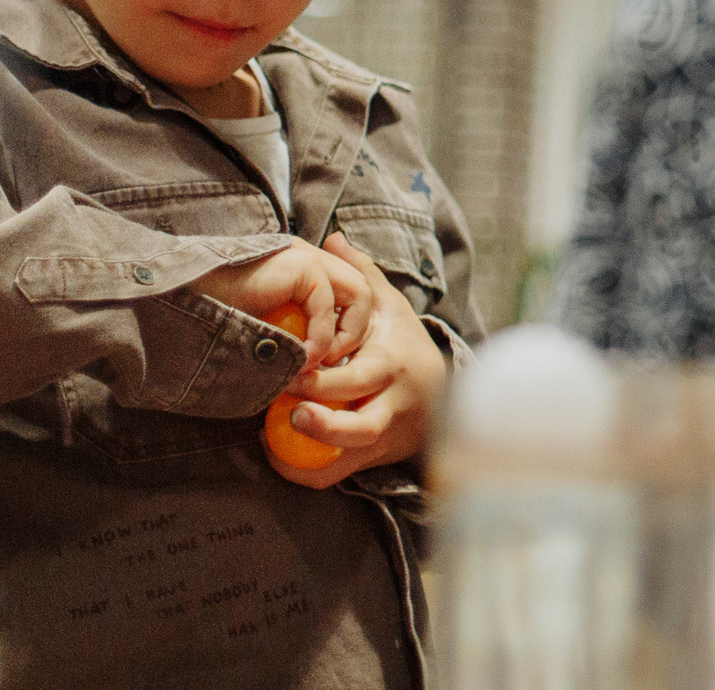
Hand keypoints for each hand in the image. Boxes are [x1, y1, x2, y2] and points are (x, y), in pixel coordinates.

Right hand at [193, 237, 372, 370]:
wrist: (175, 301)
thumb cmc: (210, 322)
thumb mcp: (263, 331)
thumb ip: (292, 334)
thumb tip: (314, 364)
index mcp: (301, 271)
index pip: (350, 293)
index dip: (352, 326)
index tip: (336, 360)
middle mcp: (309, 259)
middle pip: (362, 292)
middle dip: (356, 332)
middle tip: (331, 366)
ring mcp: (306, 257)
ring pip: (359, 295)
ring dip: (345, 337)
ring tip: (318, 365)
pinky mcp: (301, 265)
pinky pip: (329, 304)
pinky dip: (324, 337)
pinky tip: (304, 360)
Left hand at [264, 235, 449, 489]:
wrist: (442, 397)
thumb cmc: (404, 345)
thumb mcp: (390, 306)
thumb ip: (361, 275)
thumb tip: (333, 238)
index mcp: (391, 364)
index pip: (358, 376)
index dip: (321, 380)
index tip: (291, 370)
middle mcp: (390, 404)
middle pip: (356, 426)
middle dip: (316, 420)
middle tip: (283, 404)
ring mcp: (381, 435)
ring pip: (346, 457)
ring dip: (307, 453)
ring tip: (273, 437)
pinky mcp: (369, 457)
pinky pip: (332, 475)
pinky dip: (302, 471)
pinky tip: (276, 452)